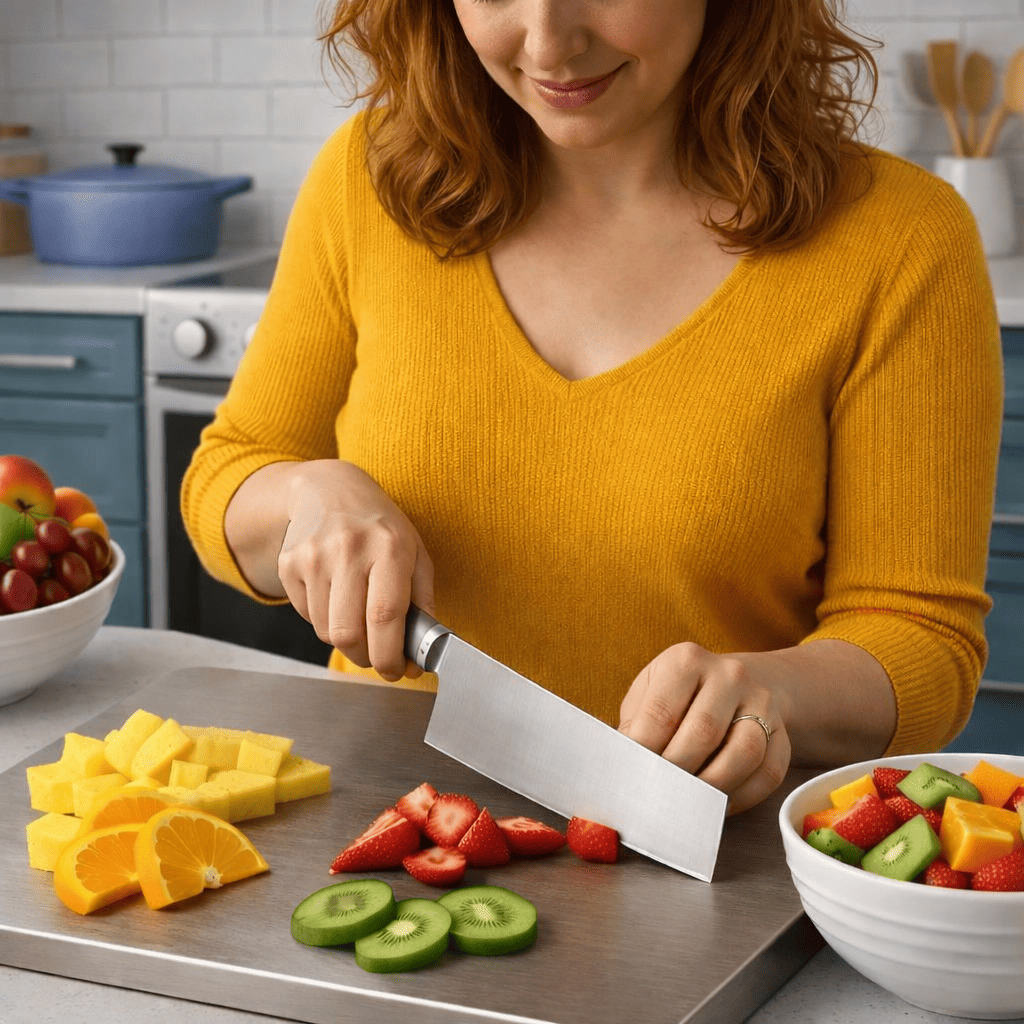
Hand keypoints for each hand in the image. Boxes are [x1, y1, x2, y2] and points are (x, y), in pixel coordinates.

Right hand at [276, 461, 433, 681]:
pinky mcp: (289, 564)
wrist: (331, 491)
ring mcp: (313, 556)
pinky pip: (307, 616)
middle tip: (378, 657)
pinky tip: (336, 596)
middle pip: (348, 633)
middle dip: (366, 658)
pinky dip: (324, 620)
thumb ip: (423, 605)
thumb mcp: (415, 555)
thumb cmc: (381, 529)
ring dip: (346, 639)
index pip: (385, 616)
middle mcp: (348, 549)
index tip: (396, 672)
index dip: (390, 655)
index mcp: (389, 547)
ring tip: (358, 617)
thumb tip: (420, 656)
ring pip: (326, 631)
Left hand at [617, 643, 791, 814]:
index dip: (644, 751)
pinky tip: (718, 804)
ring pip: (743, 753)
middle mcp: (729, 675)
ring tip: (688, 803)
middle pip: (703, 732)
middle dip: (677, 771)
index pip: (662, 712)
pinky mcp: (782, 733)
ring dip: (712, 786)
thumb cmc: (679, 695)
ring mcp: (761, 702)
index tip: (631, 776)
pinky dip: (742, 796)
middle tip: (658, 795)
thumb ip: (635, 725)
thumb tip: (621, 764)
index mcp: (686, 660)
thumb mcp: (650, 694)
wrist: (735, 683)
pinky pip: (768, 772)